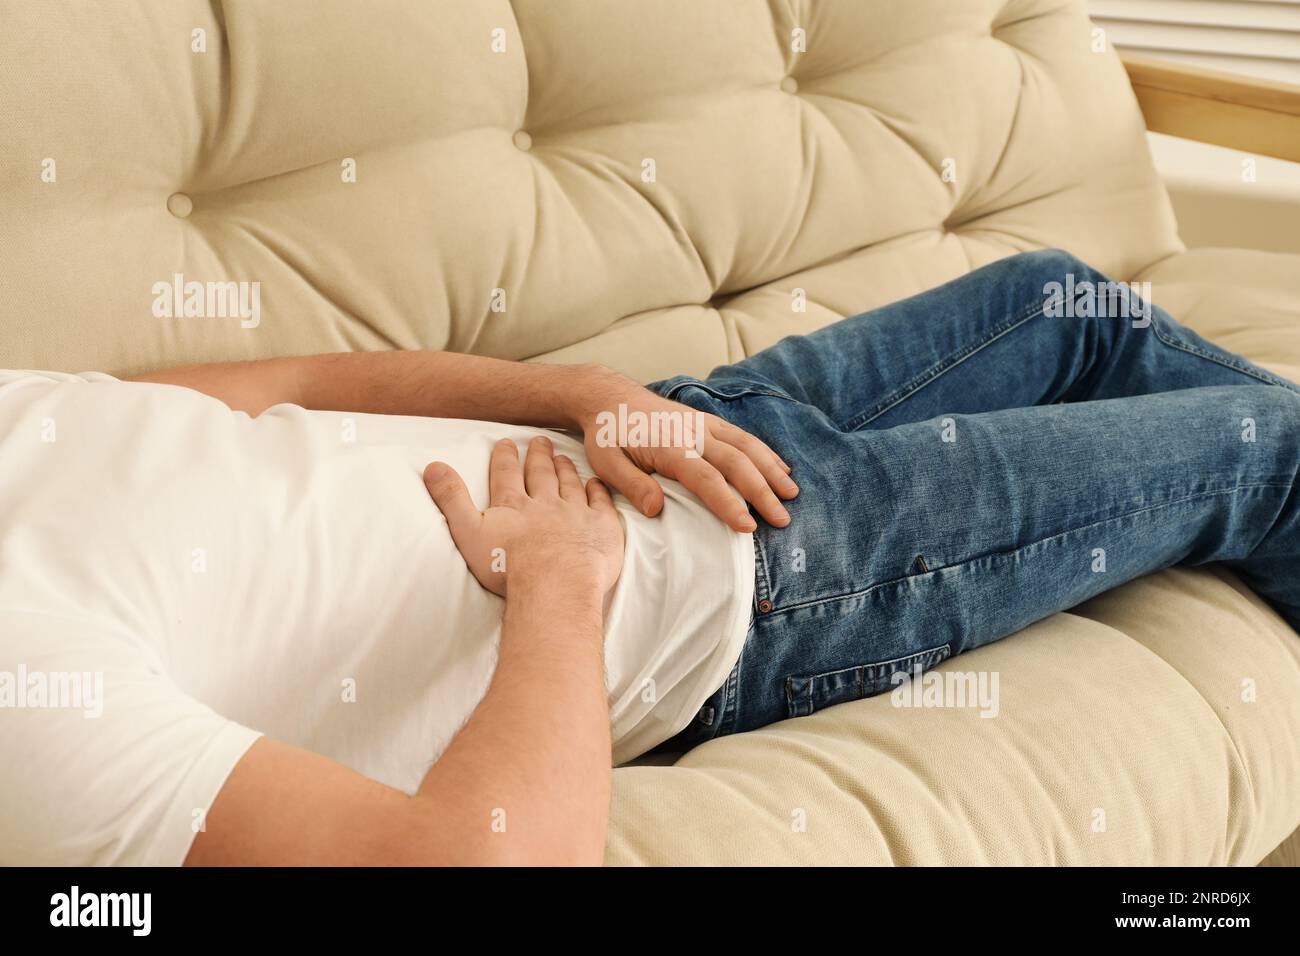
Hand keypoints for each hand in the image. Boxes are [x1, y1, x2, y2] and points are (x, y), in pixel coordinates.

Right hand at [422, 436, 623, 597]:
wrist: (554, 583)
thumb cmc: (508, 565)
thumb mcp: (469, 532)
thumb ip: (452, 499)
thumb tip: (432, 466)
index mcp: (513, 505)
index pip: (507, 475)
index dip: (505, 458)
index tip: (506, 443)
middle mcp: (545, 503)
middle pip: (541, 474)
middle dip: (538, 456)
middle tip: (540, 440)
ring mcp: (576, 514)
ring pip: (570, 485)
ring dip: (565, 470)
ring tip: (563, 458)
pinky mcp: (601, 528)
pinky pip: (600, 504)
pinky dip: (598, 491)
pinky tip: (596, 484)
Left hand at [569, 367, 798, 532]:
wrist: (608, 396)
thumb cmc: (606, 434)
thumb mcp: (606, 463)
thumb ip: (632, 485)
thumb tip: (656, 510)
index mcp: (670, 447)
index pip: (706, 479)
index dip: (729, 503)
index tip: (748, 527)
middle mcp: (693, 433)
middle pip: (736, 463)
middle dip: (763, 492)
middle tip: (782, 519)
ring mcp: (703, 424)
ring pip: (746, 446)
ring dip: (771, 469)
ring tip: (792, 493)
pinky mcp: (706, 420)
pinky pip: (742, 436)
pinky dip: (764, 451)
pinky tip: (780, 466)